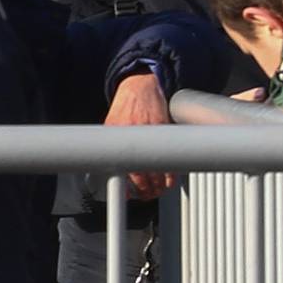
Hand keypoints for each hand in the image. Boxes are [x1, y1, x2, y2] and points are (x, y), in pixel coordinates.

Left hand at [105, 70, 173, 196]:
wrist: (141, 86)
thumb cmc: (125, 108)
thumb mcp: (111, 126)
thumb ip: (112, 145)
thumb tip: (110, 169)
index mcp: (116, 134)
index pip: (122, 167)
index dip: (128, 186)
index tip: (130, 195)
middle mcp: (132, 133)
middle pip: (142, 173)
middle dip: (146, 189)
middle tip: (146, 195)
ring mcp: (150, 131)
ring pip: (158, 168)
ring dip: (159, 184)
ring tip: (158, 190)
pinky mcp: (164, 129)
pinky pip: (170, 156)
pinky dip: (171, 172)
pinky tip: (169, 179)